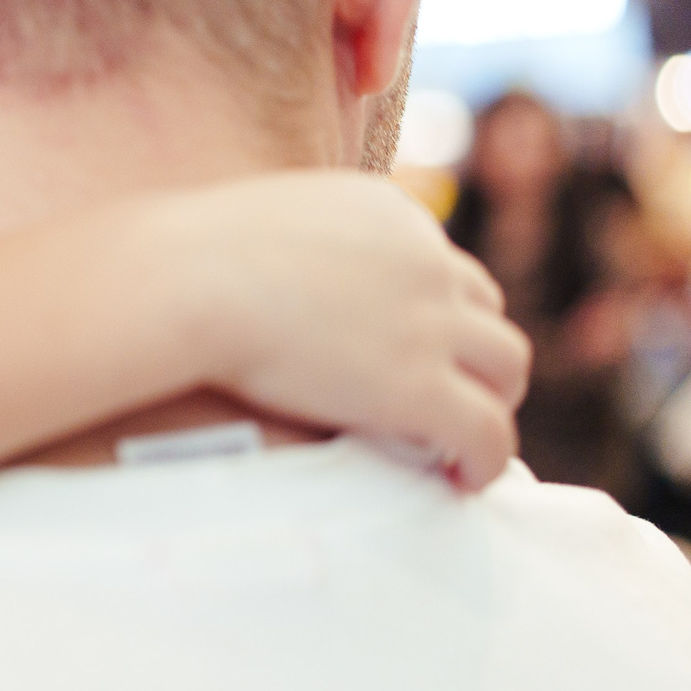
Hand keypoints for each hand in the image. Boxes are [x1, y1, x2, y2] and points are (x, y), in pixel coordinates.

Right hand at [158, 172, 529, 489]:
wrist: (185, 282)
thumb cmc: (184, 257)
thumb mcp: (257, 223)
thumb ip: (288, 243)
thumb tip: (260, 275)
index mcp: (386, 211)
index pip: (434, 259)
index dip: (429, 308)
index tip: (407, 344)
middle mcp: (424, 258)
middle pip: (482, 308)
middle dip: (470, 350)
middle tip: (445, 391)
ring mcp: (429, 323)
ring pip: (506, 365)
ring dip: (491, 399)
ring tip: (461, 439)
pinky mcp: (420, 388)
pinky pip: (488, 432)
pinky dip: (486, 459)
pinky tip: (461, 479)